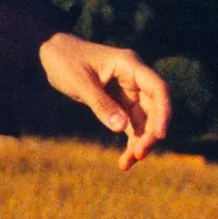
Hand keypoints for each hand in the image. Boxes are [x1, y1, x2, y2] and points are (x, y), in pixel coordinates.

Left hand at [38, 32, 171, 169]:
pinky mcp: (120, 103)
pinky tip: (124, 161)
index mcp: (130, 65)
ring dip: (139, 143)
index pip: (157, 89)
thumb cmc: (66, 61)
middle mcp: (134, 78)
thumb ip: (100, 104)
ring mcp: (129, 91)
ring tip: (126, 164)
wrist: (54, 54)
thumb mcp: (79, 82)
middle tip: (139, 155)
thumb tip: (121, 128)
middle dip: (149, 134)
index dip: (163, 112)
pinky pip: (130, 125)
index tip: (159, 135)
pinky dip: (129, 142)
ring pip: (144, 121)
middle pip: (154, 109)